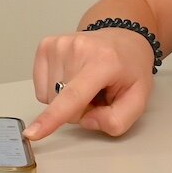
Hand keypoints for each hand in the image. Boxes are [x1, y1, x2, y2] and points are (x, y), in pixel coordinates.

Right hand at [25, 26, 156, 140]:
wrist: (122, 40)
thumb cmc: (129, 69)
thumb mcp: (139, 100)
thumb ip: (118, 120)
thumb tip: (86, 120)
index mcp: (104, 62)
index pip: (74, 95)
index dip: (53, 117)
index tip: (32, 132)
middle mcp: (78, 48)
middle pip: (62, 103)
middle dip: (79, 109)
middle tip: (97, 93)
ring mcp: (59, 44)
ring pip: (49, 97)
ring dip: (67, 99)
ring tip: (86, 84)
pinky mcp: (46, 45)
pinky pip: (41, 87)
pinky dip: (55, 89)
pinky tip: (72, 77)